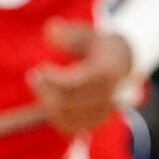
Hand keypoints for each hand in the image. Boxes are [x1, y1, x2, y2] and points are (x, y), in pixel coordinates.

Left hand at [27, 20, 137, 135]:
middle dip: (45, 91)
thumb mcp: (88, 34)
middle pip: (67, 103)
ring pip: (67, 117)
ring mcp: (103, 112)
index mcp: (106, 73)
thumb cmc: (99, 46)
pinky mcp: (96, 122)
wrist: (124, 64)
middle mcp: (108, 96)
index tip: (39, 69)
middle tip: (33, 77)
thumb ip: (70, 33)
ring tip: (40, 86)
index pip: (74, 84)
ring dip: (47, 104)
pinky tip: (48, 101)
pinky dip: (55, 117)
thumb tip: (50, 30)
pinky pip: (70, 128)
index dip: (53, 80)